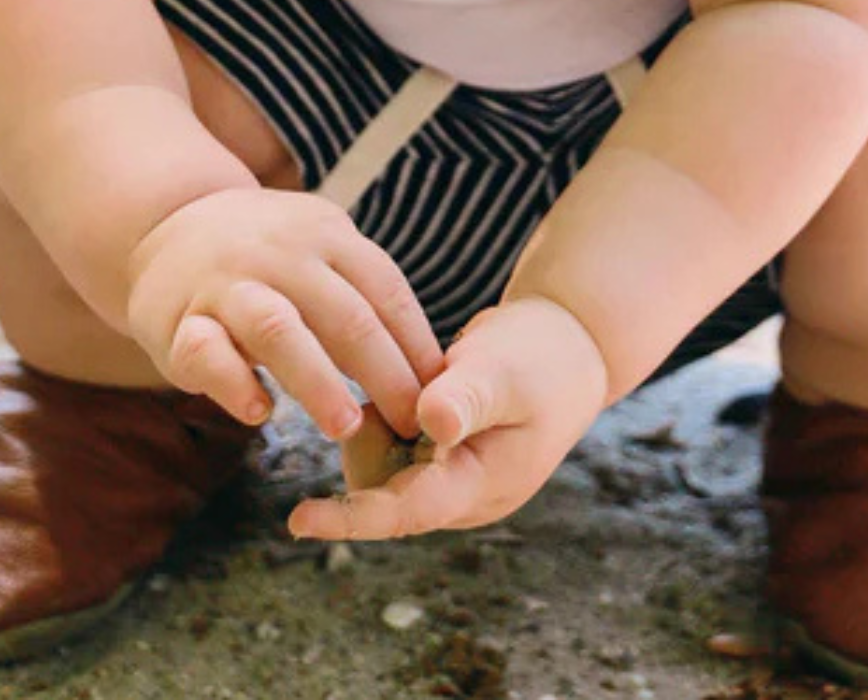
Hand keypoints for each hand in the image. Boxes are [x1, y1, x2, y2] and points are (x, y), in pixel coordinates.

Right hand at [124, 188, 442, 441]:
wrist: (168, 225)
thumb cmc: (268, 255)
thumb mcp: (320, 249)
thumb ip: (362, 295)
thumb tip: (428, 369)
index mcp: (326, 234)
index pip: (385, 291)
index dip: (417, 346)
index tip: (440, 396)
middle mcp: (280, 253)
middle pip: (344, 315)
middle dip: (384, 375)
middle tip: (409, 425)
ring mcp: (228, 284)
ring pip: (278, 329)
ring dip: (317, 381)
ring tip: (346, 427)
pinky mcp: (179, 320)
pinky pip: (207, 352)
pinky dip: (234, 383)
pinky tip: (259, 414)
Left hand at [288, 296, 607, 539]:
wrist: (569, 348)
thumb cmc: (543, 359)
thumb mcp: (508, 372)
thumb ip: (468, 397)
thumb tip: (429, 422)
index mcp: (479, 486)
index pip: (404, 512)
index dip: (350, 518)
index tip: (298, 520)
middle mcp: (457, 494)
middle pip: (380, 486)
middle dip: (377, 433)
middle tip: (421, 381)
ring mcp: (446, 476)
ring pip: (377, 462)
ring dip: (384, 418)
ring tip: (431, 378)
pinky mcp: (434, 454)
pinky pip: (388, 443)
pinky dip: (393, 409)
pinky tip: (427, 380)